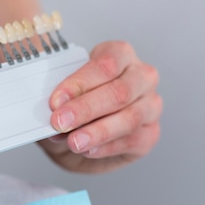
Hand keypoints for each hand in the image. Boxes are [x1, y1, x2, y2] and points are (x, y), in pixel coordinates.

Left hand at [38, 41, 161, 173]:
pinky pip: (132, 140)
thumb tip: (53, 107)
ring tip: (73, 141)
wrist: (79, 135)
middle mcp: (141, 76)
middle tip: (60, 122)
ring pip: (129, 118)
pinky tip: (88, 150)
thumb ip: (59, 96)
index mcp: (120, 54)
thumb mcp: (62, 94)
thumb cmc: (74, 104)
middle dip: (86, 109)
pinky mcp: (151, 133)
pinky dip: (106, 147)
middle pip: (119, 91)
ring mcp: (150, 105)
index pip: (105, 64)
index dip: (79, 83)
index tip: (56, 101)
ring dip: (97, 132)